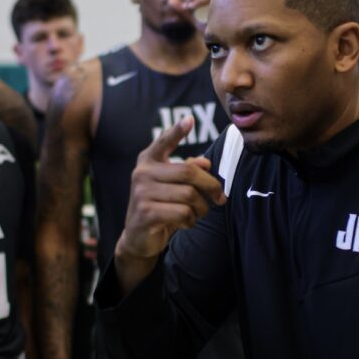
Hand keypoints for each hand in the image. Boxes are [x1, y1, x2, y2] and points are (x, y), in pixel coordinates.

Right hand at [119, 117, 226, 265]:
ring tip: (196, 213)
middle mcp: (142, 173)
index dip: (177, 131)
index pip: (164, 142)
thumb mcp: (173, 187)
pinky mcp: (145, 213)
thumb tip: (205, 162)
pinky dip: (191, 220)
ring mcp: (141, 193)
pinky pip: (183, 213)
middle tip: (220, 198)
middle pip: (189, 172)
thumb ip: (187, 171)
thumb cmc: (160, 207)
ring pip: (189, 195)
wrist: (138, 238)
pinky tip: (186, 223)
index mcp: (148, 161)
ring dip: (201, 208)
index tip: (190, 120)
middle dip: (211, 186)